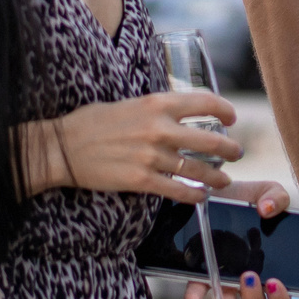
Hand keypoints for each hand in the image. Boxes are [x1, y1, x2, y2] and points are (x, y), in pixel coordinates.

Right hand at [31, 91, 239, 199]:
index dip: (225, 111)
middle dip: (230, 150)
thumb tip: (181, 111)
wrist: (62, 147)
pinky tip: (200, 197)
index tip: (231, 119)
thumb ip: (157, 108)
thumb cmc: (93, 122)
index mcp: (157, 103)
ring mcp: (151, 156)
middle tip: (236, 153)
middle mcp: (160, 128)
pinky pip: (177, 190)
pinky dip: (194, 195)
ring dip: (217, 177)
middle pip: (210, 141)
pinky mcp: (141, 180)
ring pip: (198, 169)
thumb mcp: (130, 102)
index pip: (205, 103)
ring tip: (224, 181)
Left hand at [180, 181, 294, 298]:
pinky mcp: (201, 271)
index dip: (281, 296)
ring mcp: (224, 278)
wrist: (217, 190)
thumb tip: (268, 209)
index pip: (281, 293)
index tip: (275, 284)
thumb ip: (277, 197)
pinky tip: (193, 297)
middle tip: (249, 278)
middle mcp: (248, 277)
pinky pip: (199, 288)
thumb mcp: (267, 192)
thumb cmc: (248, 197)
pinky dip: (196, 295)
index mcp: (270, 265)